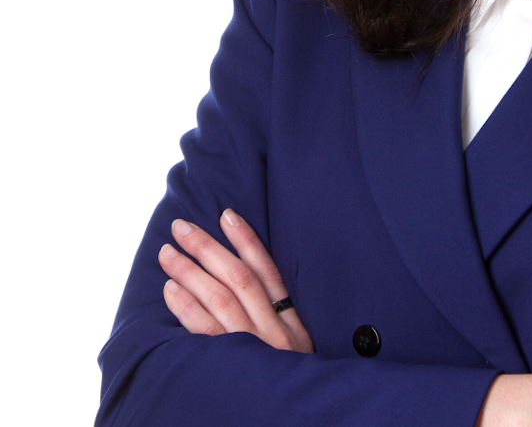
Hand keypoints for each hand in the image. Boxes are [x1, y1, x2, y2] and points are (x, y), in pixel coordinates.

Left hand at [158, 210, 314, 353]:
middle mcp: (275, 330)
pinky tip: (171, 290)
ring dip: (190, 272)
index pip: (268, 270)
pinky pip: (207, 330)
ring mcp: (254, 347)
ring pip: (220, 299)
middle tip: (180, 227)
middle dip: (207, 248)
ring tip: (167, 254)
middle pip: (240, 278)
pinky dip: (187, 307)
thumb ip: (279, 320)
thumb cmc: (288, 384)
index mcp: (294, 321)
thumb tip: (243, 281)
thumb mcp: (297, 349)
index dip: (246, 240)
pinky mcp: (233, 367)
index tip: (226, 215)